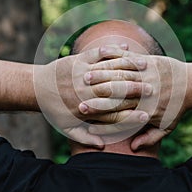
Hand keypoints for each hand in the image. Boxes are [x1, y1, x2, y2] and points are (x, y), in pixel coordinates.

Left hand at [33, 46, 149, 145]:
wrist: (36, 88)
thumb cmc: (53, 109)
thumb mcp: (66, 128)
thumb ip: (85, 138)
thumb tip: (102, 146)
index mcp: (87, 109)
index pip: (115, 114)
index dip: (132, 116)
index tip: (147, 117)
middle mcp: (87, 91)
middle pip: (117, 91)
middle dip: (137, 91)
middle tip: (154, 91)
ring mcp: (83, 73)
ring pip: (111, 70)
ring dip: (130, 69)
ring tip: (147, 68)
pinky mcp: (78, 60)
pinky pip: (99, 53)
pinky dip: (113, 49)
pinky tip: (126, 46)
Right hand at [78, 47, 187, 145]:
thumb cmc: (177, 107)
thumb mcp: (167, 126)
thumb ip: (151, 138)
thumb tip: (135, 147)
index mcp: (146, 110)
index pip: (117, 114)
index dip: (99, 114)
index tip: (83, 113)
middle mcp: (144, 93)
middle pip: (115, 95)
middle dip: (95, 97)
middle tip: (78, 99)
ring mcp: (146, 76)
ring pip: (119, 76)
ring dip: (100, 77)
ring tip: (84, 77)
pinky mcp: (148, 63)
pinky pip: (129, 59)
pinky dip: (114, 59)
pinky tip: (102, 60)